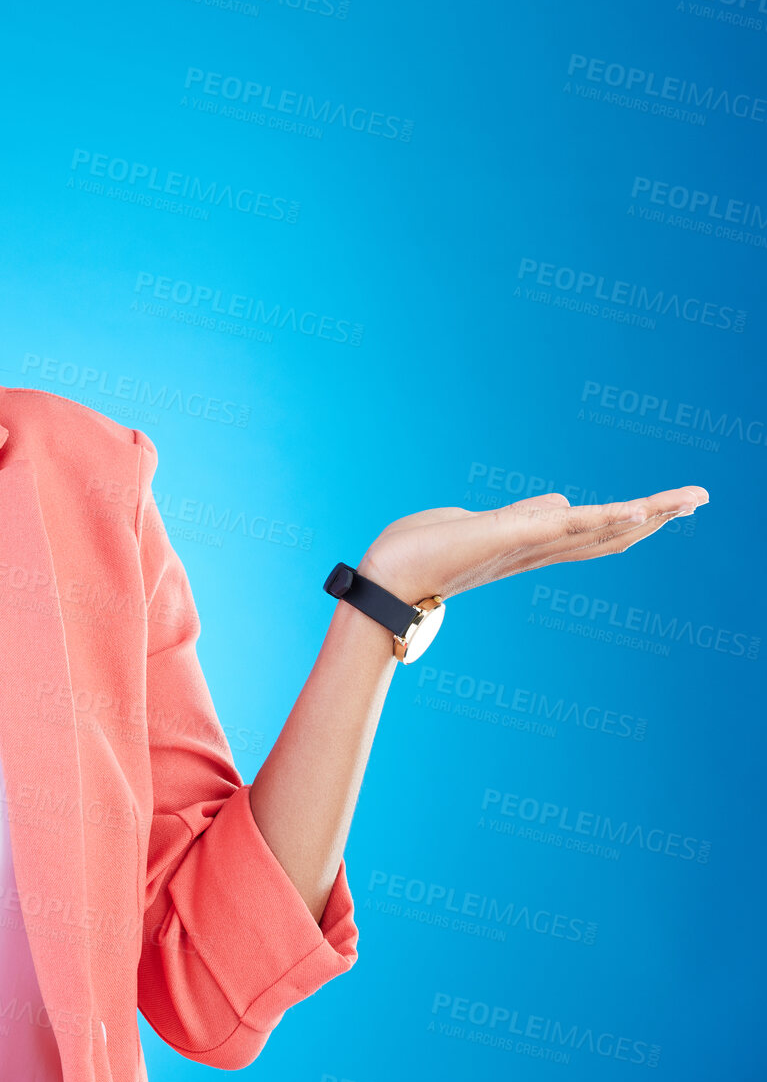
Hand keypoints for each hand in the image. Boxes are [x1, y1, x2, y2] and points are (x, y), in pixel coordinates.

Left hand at [358, 484, 710, 603]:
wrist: (383, 581)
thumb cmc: (419, 555)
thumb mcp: (477, 527)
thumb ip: (519, 517)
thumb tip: (557, 503)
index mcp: (527, 548)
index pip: (589, 534)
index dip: (629, 521)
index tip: (665, 506)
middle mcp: (534, 552)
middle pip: (606, 535)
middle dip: (654, 518)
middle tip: (699, 500)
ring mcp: (524, 547)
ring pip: (596, 530)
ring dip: (645, 514)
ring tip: (688, 501)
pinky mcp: (507, 538)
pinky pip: (564, 527)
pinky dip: (603, 518)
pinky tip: (638, 509)